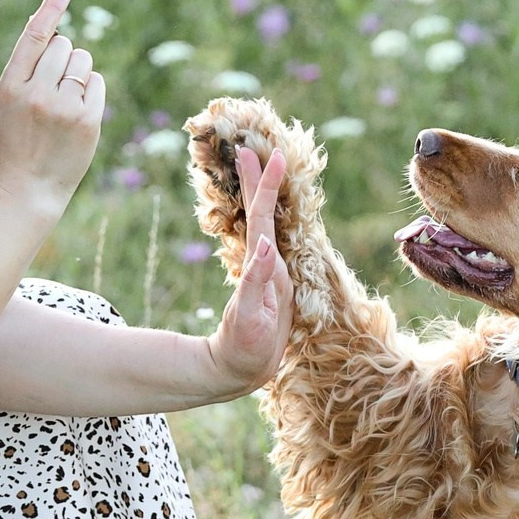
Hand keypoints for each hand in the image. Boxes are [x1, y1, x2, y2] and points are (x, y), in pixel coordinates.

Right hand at [0, 0, 102, 211]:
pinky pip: (97, 82)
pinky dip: (90, 91)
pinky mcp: (88, 120)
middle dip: (63, 59)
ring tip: (64, 101)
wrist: (30, 183)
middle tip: (52, 87)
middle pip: (64, 45)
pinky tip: (77, 112)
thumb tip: (43, 19)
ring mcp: (63, 108)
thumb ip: (24, 64)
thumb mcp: (8, 98)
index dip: (50, 8)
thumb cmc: (19, 135)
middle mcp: (36, 93)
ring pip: (83, 60)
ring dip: (78, 72)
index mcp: (10, 85)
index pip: (34, 37)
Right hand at [204, 144, 293, 394]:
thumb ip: (257, 283)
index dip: (267, 187)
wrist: (244, 369)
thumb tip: (264, 246)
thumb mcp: (252, 320)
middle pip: (264, 214)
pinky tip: (250, 206)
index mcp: (270, 270)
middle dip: (259, 180)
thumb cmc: (248, 348)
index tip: (273, 156)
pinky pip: (254, 238)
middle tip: (250, 149)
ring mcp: (264, 271)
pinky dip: (252, 217)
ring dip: (257, 192)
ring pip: (261, 222)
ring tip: (251, 166)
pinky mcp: (256, 278)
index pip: (266, 220)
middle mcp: (270, 265)